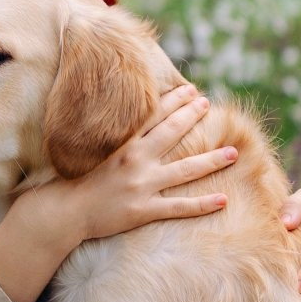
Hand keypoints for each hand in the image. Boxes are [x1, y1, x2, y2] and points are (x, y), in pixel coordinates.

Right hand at [63, 84, 239, 244]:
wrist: (67, 211)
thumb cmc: (79, 181)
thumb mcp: (95, 152)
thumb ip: (119, 140)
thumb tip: (140, 126)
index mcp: (124, 144)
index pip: (154, 115)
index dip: (175, 100)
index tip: (191, 90)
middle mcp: (136, 160)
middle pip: (172, 133)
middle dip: (193, 116)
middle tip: (209, 104)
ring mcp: (142, 185)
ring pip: (185, 170)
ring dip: (212, 160)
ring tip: (233, 153)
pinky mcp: (144, 210)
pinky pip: (179, 207)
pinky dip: (202, 205)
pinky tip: (223, 200)